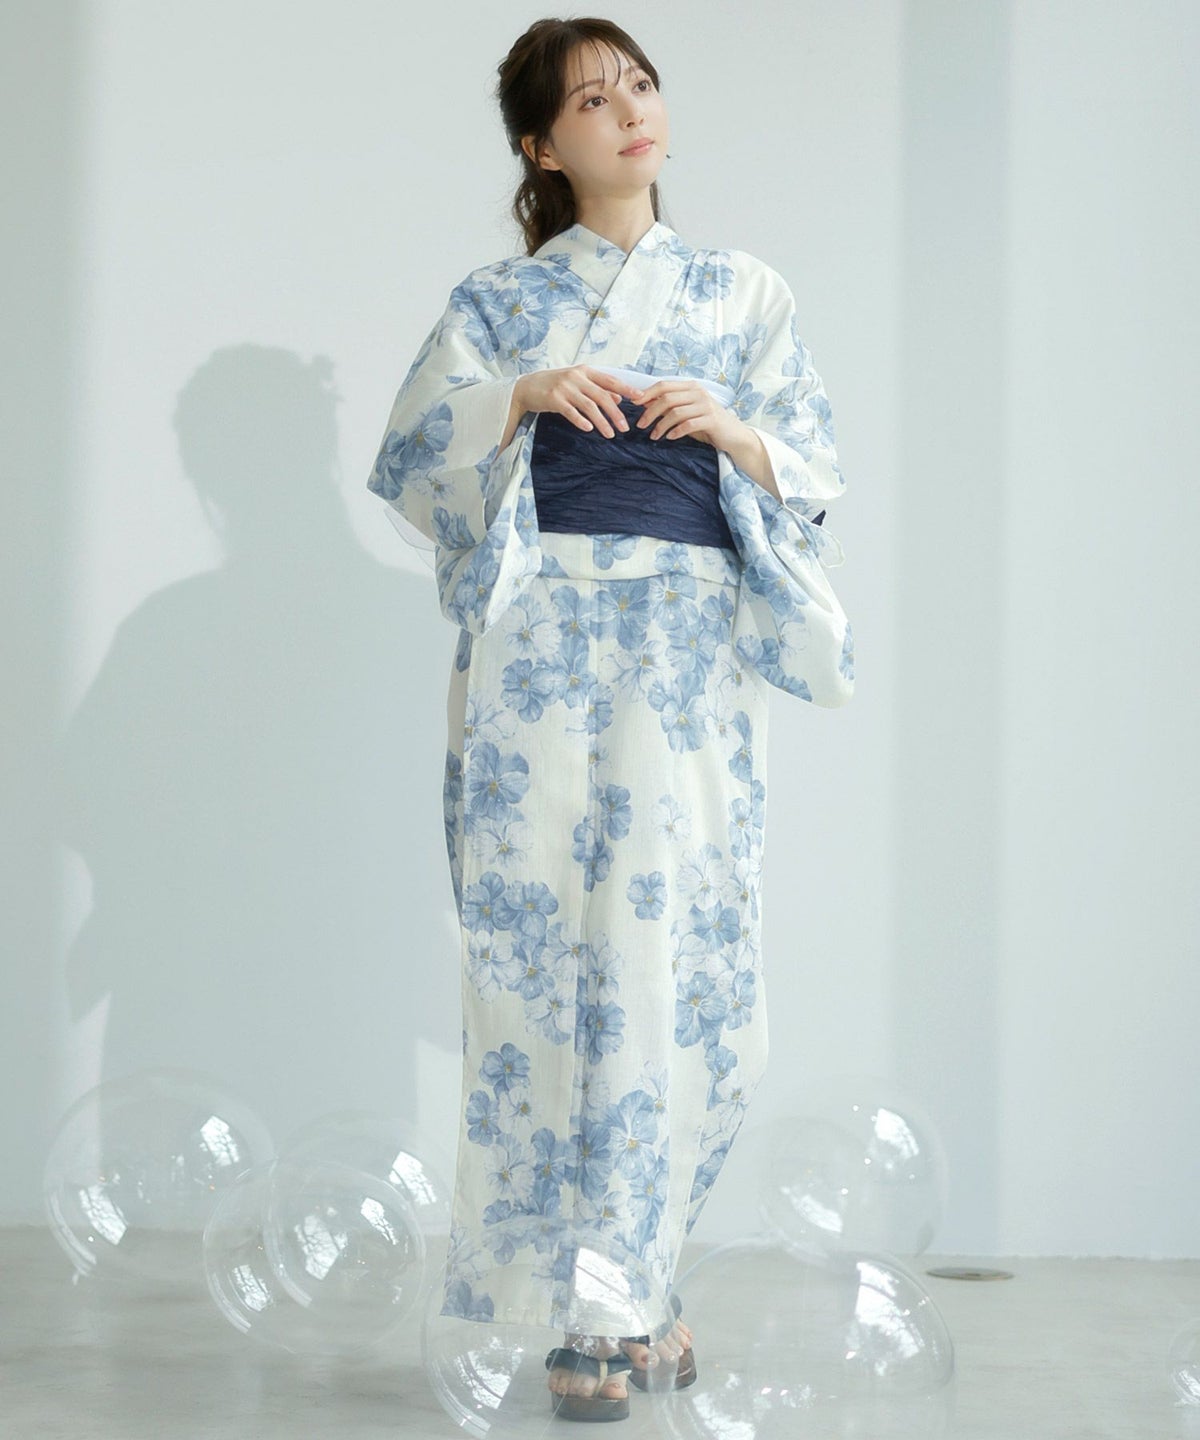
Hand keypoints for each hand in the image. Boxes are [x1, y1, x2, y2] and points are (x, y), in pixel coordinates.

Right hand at [516, 365, 644, 437]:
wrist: (527, 387)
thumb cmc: (555, 385)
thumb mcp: (578, 383)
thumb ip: (597, 388)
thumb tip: (618, 398)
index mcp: (585, 371)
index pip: (610, 380)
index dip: (626, 389)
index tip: (640, 398)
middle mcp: (577, 378)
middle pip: (602, 396)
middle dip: (615, 413)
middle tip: (625, 428)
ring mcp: (565, 388)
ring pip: (589, 406)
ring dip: (602, 421)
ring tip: (610, 434)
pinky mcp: (554, 399)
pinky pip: (571, 412)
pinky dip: (581, 421)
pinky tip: (589, 429)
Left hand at [627, 379, 747, 452]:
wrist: (732, 435)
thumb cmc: (706, 424)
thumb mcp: (686, 412)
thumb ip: (668, 406)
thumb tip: (644, 402)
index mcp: (691, 387)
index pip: (664, 385)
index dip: (647, 393)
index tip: (633, 404)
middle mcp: (698, 392)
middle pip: (667, 398)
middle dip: (650, 412)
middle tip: (640, 425)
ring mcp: (706, 405)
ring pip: (675, 412)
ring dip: (661, 425)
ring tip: (654, 436)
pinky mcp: (711, 420)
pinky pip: (688, 424)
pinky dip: (676, 431)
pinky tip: (669, 438)